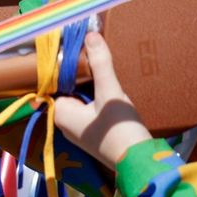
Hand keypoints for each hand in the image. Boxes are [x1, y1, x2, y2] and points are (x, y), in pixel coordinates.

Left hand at [50, 32, 153, 169]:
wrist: (140, 162)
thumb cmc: (119, 128)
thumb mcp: (109, 92)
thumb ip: (100, 63)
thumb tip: (91, 34)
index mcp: (61, 113)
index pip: (56, 82)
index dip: (66, 65)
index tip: (76, 49)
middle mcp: (65, 123)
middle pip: (69, 90)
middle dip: (81, 76)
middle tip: (93, 56)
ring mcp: (79, 131)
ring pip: (81, 100)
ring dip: (91, 87)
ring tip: (103, 69)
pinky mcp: (93, 135)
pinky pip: (90, 110)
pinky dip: (97, 99)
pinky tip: (109, 89)